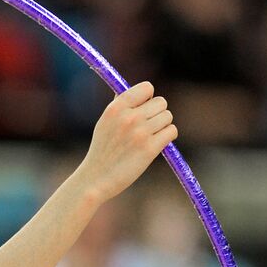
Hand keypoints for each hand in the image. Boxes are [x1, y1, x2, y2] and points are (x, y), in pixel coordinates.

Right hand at [76, 80, 176, 203]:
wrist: (95, 179)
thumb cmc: (102, 151)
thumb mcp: (104, 123)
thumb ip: (121, 105)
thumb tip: (141, 92)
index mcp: (116, 108)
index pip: (147, 88)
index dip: (148, 98)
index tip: (143, 109)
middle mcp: (129, 117)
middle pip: (161, 102)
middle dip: (156, 113)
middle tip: (146, 128)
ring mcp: (140, 132)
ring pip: (168, 117)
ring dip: (162, 127)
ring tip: (147, 138)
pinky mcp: (150, 148)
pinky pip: (171, 132)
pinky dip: (166, 138)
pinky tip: (154, 145)